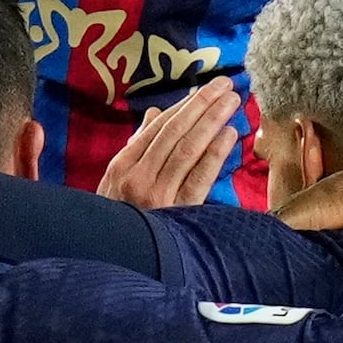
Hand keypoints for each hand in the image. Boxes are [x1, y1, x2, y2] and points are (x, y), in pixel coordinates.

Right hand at [102, 77, 245, 209]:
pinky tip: (229, 134)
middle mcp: (137, 177)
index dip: (183, 107)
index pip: (156, 129)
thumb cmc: (115, 220)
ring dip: (211, 121)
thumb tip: (154, 115)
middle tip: (225, 85)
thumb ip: (137, 147)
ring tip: (232, 101)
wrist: (110, 258)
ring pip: (187, 149)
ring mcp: (156, 195)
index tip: (204, 91)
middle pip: (174, 133)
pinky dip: (214, 153)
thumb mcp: (115, 183)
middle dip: (201, 105)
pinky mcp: (175, 213)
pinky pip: (199, 178)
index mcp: (121, 166)